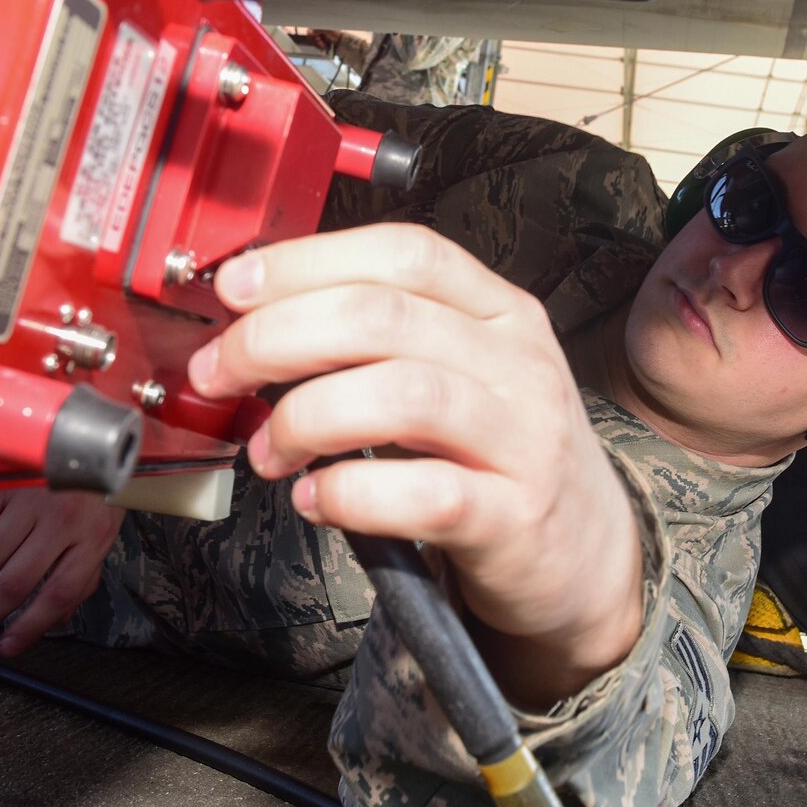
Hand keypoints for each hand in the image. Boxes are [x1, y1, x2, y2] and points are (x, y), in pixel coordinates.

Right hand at [0, 486, 125, 656]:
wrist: (85, 423)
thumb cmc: (95, 482)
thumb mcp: (104, 527)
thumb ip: (83, 573)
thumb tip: (57, 615)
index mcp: (92, 536)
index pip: (58, 593)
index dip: (30, 627)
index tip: (9, 645)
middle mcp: (60, 521)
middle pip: (15, 583)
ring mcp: (28, 501)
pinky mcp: (1, 483)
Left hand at [187, 224, 645, 703]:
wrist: (585, 553)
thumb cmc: (499, 454)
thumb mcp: (463, 371)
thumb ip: (380, 338)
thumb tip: (257, 319)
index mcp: (500, 310)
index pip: (403, 253)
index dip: (306, 262)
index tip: (235, 288)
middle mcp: (517, 364)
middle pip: (382, 318)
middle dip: (276, 338)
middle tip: (221, 373)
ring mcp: (523, 439)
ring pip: (401, 396)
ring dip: (304, 418)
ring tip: (267, 450)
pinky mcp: (513, 518)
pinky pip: (422, 494)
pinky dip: (349, 493)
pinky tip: (314, 498)